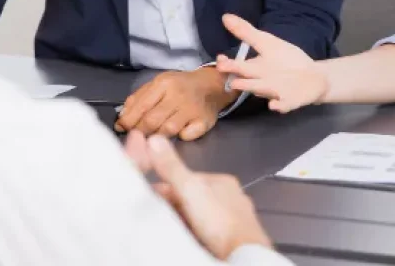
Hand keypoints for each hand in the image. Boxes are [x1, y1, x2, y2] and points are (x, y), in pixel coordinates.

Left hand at [116, 68, 233, 140]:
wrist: (211, 85)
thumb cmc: (180, 86)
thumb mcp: (157, 84)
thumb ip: (138, 99)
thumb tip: (121, 119)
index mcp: (163, 84)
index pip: (141, 106)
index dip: (128, 121)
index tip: (120, 128)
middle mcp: (178, 95)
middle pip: (152, 120)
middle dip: (140, 132)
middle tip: (135, 137)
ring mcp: (192, 109)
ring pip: (167, 130)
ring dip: (157, 137)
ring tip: (152, 137)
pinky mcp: (204, 121)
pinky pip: (187, 135)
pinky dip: (180, 137)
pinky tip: (178, 134)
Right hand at [124, 131, 272, 259]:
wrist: (243, 254)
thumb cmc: (221, 223)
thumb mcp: (190, 190)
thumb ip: (172, 167)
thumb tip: (156, 141)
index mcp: (222, 181)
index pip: (187, 179)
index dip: (167, 187)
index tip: (151, 198)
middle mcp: (231, 198)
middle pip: (194, 197)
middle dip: (176, 204)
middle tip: (160, 214)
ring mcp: (234, 218)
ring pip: (202, 215)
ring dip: (186, 220)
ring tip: (173, 227)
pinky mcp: (233, 238)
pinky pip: (209, 232)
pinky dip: (197, 233)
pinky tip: (190, 238)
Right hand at [214, 14, 327, 112]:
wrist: (313, 76)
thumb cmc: (287, 60)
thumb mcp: (268, 43)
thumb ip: (247, 32)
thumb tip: (225, 16)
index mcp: (255, 68)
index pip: (236, 67)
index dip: (226, 64)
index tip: (220, 59)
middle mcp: (261, 82)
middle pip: (245, 79)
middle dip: (235, 75)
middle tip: (224, 68)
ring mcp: (274, 92)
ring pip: (259, 90)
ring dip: (251, 87)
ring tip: (240, 84)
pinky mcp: (289, 101)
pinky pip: (282, 105)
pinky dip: (278, 105)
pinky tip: (273, 104)